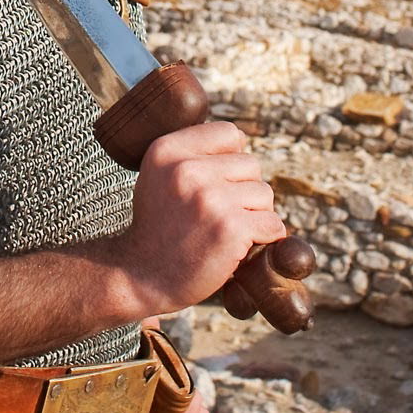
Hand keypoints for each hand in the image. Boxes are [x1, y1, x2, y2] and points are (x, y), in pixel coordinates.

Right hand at [113, 121, 286, 319]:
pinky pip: (272, 225)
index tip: (213, 186)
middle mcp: (187, 169)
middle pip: (251, 165)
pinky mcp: (230, 228)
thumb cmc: (158, 228)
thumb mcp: (159, 177)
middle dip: (242, 193)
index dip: (230, 161)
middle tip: (213, 217)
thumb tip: (241, 140)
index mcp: (168, 150)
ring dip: (253, 217)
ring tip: (221, 233)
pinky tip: (235, 248)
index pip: (229, 133)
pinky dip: (263, 239)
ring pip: (264, 195)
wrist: (140, 278)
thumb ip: (193, 154)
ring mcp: (210, 198)